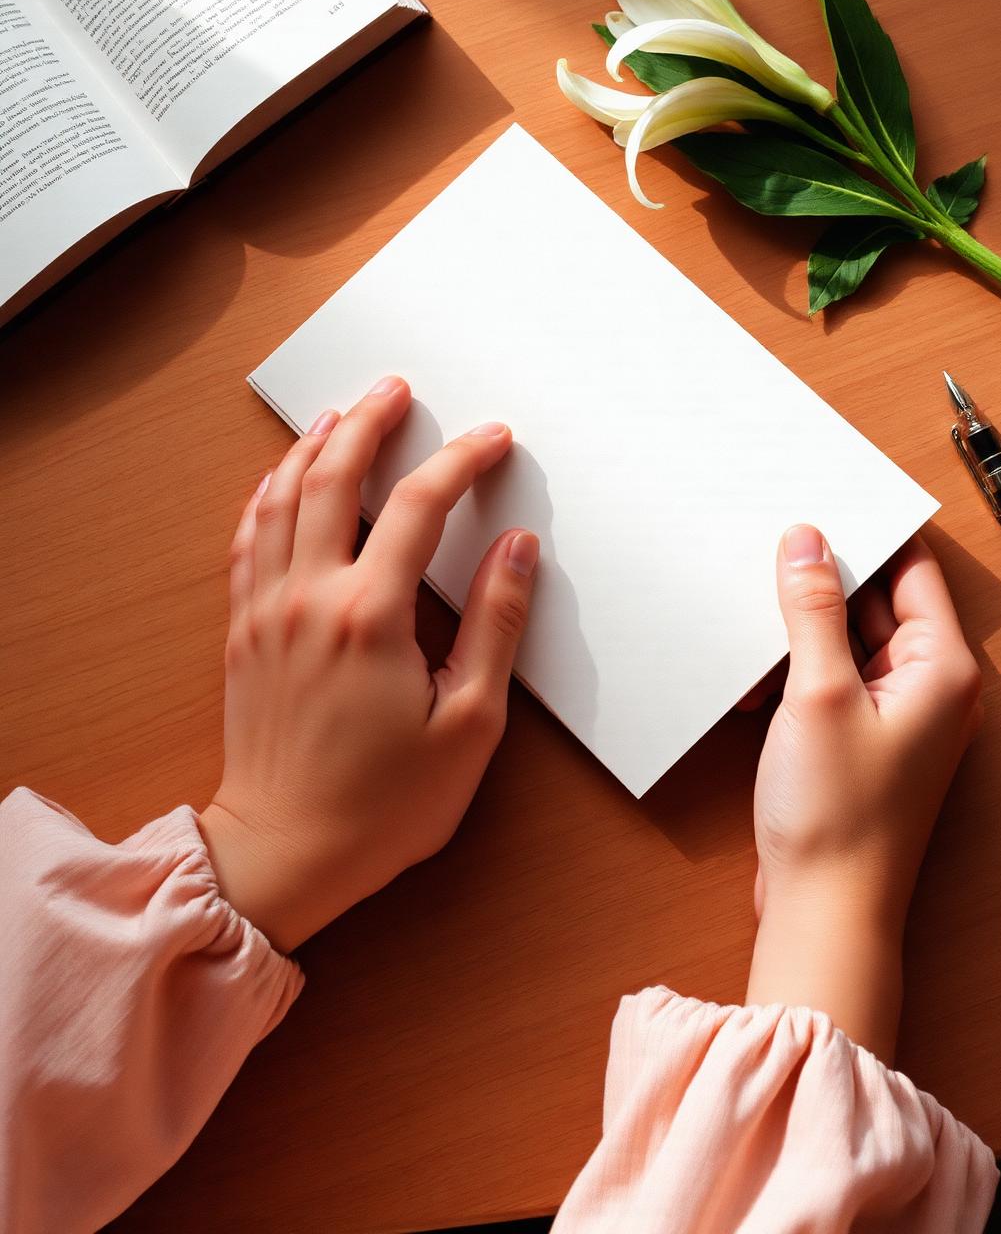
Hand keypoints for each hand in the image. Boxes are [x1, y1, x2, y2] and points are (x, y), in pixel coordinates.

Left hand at [198, 376, 538, 953]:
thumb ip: (494, 625)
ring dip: (310, 446)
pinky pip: (246, 541)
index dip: (460, 460)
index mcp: (370, 617)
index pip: (418, 506)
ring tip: (339, 413)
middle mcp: (308, 599)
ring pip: (279, 499)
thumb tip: (515, 548)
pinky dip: (264, 496)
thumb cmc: (383, 805)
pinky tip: (279, 480)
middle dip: (368, 423)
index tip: (493, 439)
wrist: (282, 855)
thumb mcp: (468, 724)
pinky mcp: (242, 634)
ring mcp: (266, 613)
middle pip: (331, 477)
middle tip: (396, 389)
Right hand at [746, 526, 981, 1060]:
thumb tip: (807, 539)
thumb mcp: (818, 692)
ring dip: (805, 628)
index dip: (868, 532)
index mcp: (942, 668)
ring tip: (756, 614)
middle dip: (826, 578)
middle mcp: (930, 687)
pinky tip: (756, 677)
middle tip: (771, 543)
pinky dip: (799, 669)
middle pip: (880, 602)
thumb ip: (814, 609)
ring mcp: (897, 716)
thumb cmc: (838, 816)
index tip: (821, 499)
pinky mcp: (863, 740)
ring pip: (849, 640)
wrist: (825, 913)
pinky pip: (833, 678)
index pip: (913, 571)